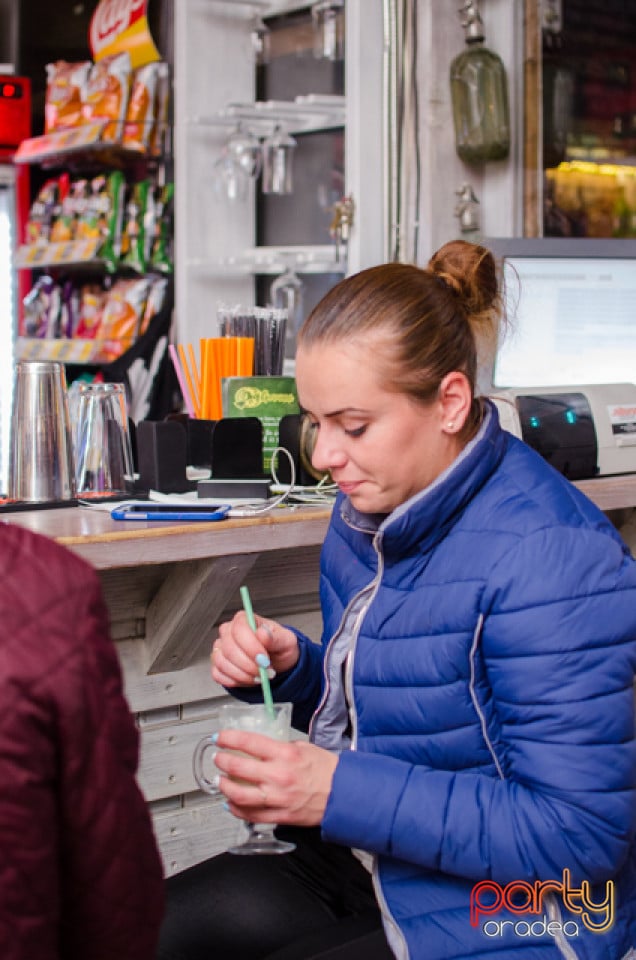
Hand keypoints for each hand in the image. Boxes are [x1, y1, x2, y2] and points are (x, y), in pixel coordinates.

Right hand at [211, 611, 299, 687]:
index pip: (239, 628)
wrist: (277, 664)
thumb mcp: (286, 641)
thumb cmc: (280, 648)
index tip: (264, 659)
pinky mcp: (218, 665)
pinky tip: (248, 679)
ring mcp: (221, 648)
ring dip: (243, 675)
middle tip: (264, 671)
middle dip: (248, 665)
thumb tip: (263, 633)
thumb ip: (275, 637)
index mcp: (245, 620)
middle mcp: (229, 632)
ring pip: (222, 663)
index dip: (250, 646)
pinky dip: (235, 681)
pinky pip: (219, 675)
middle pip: (229, 648)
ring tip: (259, 676)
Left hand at [213, 729, 337, 826]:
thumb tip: (263, 747)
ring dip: (224, 786)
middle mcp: (278, 776)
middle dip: (222, 761)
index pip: (249, 743)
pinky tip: (231, 803)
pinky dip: (236, 809)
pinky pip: (251, 815)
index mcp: (285, 755)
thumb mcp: (304, 748)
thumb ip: (281, 747)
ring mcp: (277, 798)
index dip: (229, 738)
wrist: (343, 795)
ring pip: (239, 794)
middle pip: (238, 767)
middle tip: (218, 758)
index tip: (220, 737)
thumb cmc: (327, 770)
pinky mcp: (279, 816)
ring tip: (220, 781)